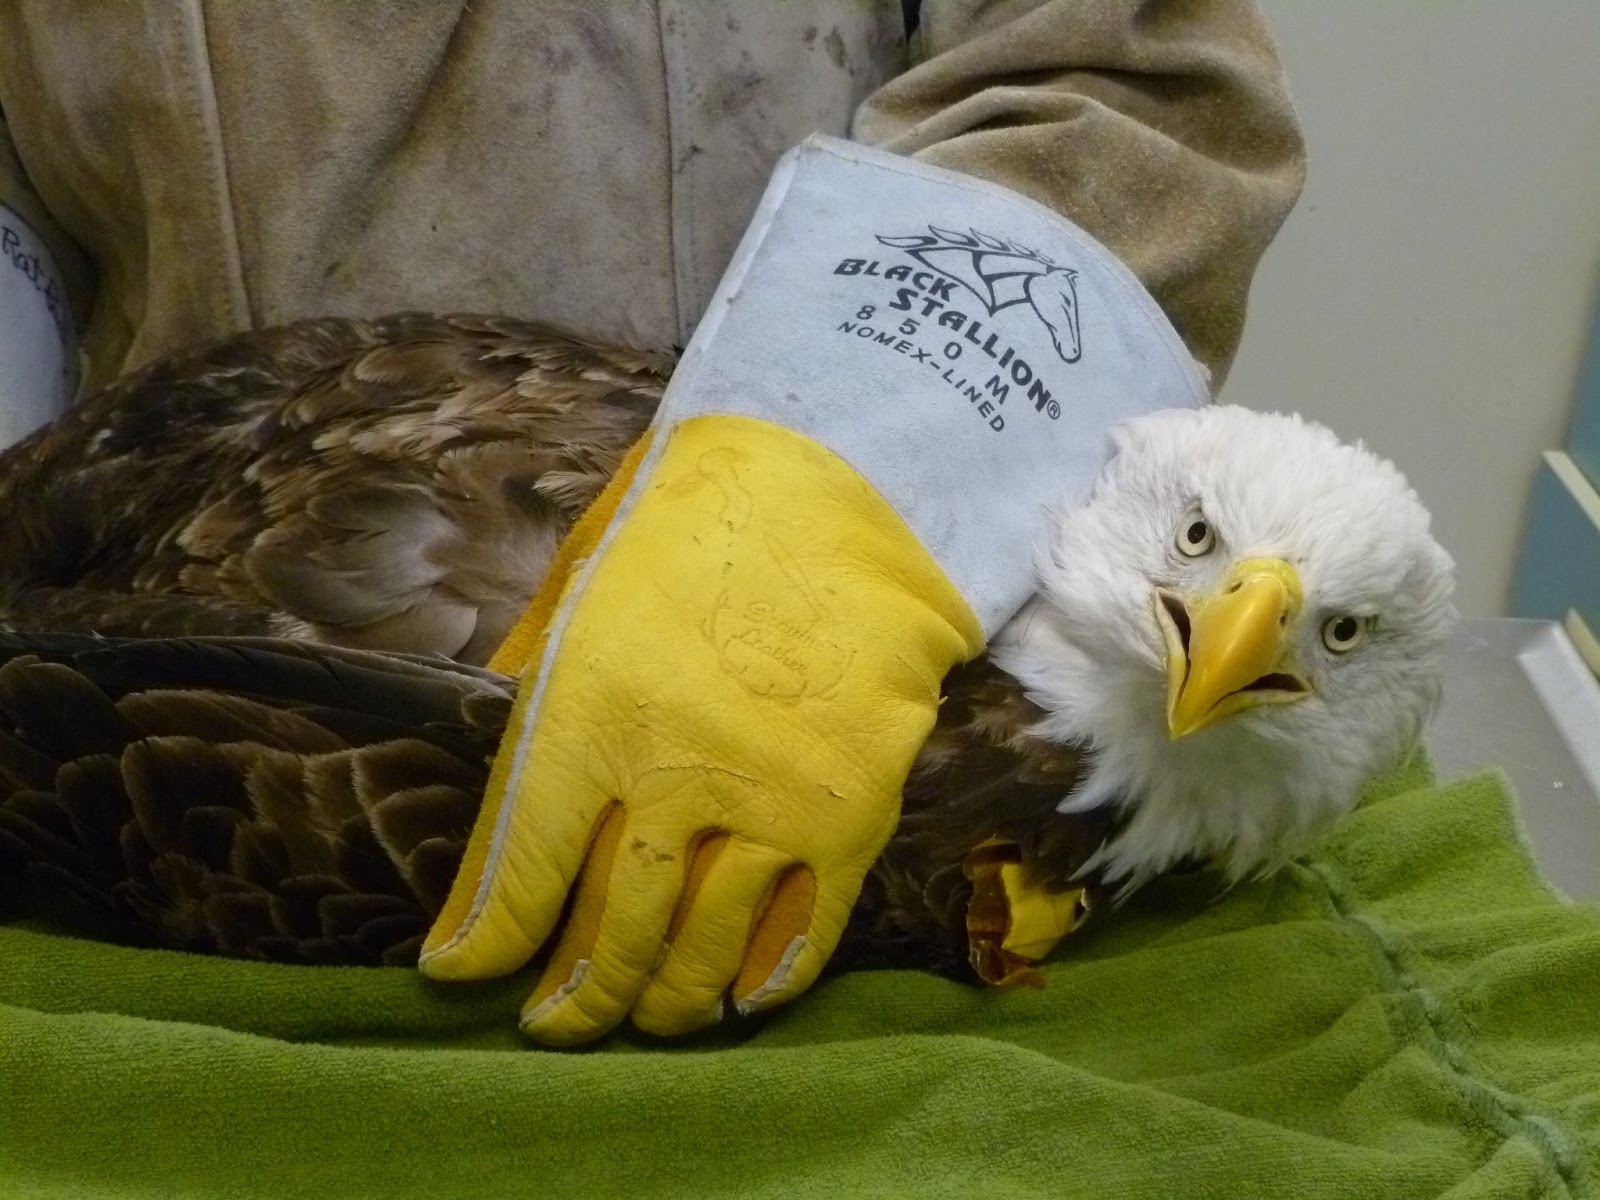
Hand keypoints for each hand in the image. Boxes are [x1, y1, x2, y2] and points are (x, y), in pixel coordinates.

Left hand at [418, 415, 980, 1042]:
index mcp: (591, 710)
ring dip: (664, 1002)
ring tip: (642, 1018)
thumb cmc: (690, 521)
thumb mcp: (579, 586)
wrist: (840, 482)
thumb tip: (497, 777)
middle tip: (551, 1024)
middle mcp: (678, 770)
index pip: (520, 872)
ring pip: (704, 947)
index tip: (459, 973)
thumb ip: (534, 692)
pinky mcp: (852, 809)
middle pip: (612, 932)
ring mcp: (773, 798)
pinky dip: (768, 978)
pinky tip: (739, 1000)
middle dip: (572, 997)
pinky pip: (807, 929)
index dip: (485, 941)